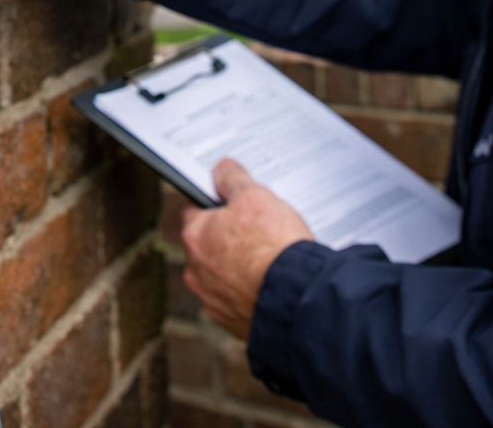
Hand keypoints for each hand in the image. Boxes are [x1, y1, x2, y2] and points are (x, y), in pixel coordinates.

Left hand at [181, 159, 313, 339]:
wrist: (297, 300)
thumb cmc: (274, 247)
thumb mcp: (255, 197)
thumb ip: (233, 180)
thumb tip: (221, 169)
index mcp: (195, 236)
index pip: (195, 212)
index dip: (217, 206)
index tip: (234, 206)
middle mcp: (196, 271)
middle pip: (209, 245)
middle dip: (229, 239)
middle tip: (258, 233)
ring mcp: (213, 300)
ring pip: (223, 276)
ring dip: (239, 269)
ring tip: (270, 261)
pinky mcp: (233, 322)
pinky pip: (239, 301)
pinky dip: (251, 293)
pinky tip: (272, 285)